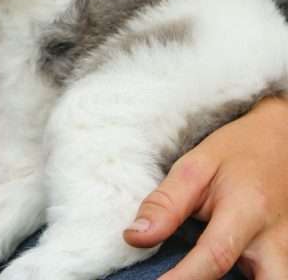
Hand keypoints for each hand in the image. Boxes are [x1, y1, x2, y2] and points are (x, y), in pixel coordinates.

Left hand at [123, 97, 287, 278]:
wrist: (279, 141)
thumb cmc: (233, 152)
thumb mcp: (195, 167)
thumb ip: (166, 204)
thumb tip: (135, 237)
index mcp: (246, 211)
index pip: (214, 257)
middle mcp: (274, 241)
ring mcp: (286, 251)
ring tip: (197, 276)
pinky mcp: (286, 257)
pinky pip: (273, 279)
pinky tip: (218, 277)